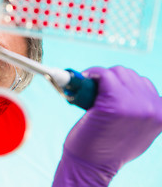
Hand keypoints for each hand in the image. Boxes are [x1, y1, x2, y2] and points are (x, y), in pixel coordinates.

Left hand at [53, 66, 161, 186]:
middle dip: (110, 81)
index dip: (122, 85)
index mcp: (161, 114)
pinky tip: (84, 80)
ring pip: (116, 72)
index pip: (143, 84)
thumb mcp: (136, 129)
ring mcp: (134, 105)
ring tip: (89, 91)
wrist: (91, 165)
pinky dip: (92, 74)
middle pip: (129, 75)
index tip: (107, 89)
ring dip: (101, 78)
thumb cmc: (108, 148)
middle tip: (94, 91)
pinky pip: (104, 75)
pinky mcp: (113, 103)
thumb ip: (140, 111)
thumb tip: (130, 92)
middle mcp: (152, 108)